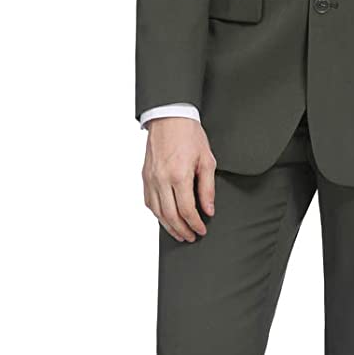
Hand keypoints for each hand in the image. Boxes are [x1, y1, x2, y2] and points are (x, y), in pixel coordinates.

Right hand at [142, 117, 215, 241]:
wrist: (169, 117)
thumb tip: (208, 210)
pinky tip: (165, 218)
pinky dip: (157, 213)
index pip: (187, 210)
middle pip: (170, 215)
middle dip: (182, 230)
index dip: (195, 224)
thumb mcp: (207, 160)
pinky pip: (149, 201)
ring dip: (168, 226)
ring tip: (179, 233)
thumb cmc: (189, 135)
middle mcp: (162, 179)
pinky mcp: (145, 175)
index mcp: (179, 175)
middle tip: (191, 237)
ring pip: (157, 212)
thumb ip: (207, 188)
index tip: (201, 230)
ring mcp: (151, 178)